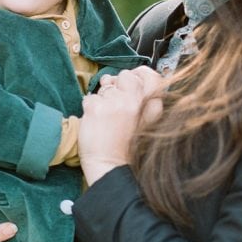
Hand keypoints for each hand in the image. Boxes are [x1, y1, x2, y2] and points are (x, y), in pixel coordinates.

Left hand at [79, 68, 163, 185]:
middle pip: (125, 75)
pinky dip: (90, 108)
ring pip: (106, 86)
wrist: (110, 166)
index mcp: (150, 106)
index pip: (150, 76)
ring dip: (103, 98)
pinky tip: (96, 122)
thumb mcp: (145, 123)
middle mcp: (135, 102)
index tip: (130, 84)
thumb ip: (142, 100)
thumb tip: (127, 77)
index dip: (138, 75)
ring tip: (106, 118)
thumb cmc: (126, 147)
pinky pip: (90, 97)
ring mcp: (115, 103)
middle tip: (114, 104)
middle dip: (117, 85)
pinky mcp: (96, 108)